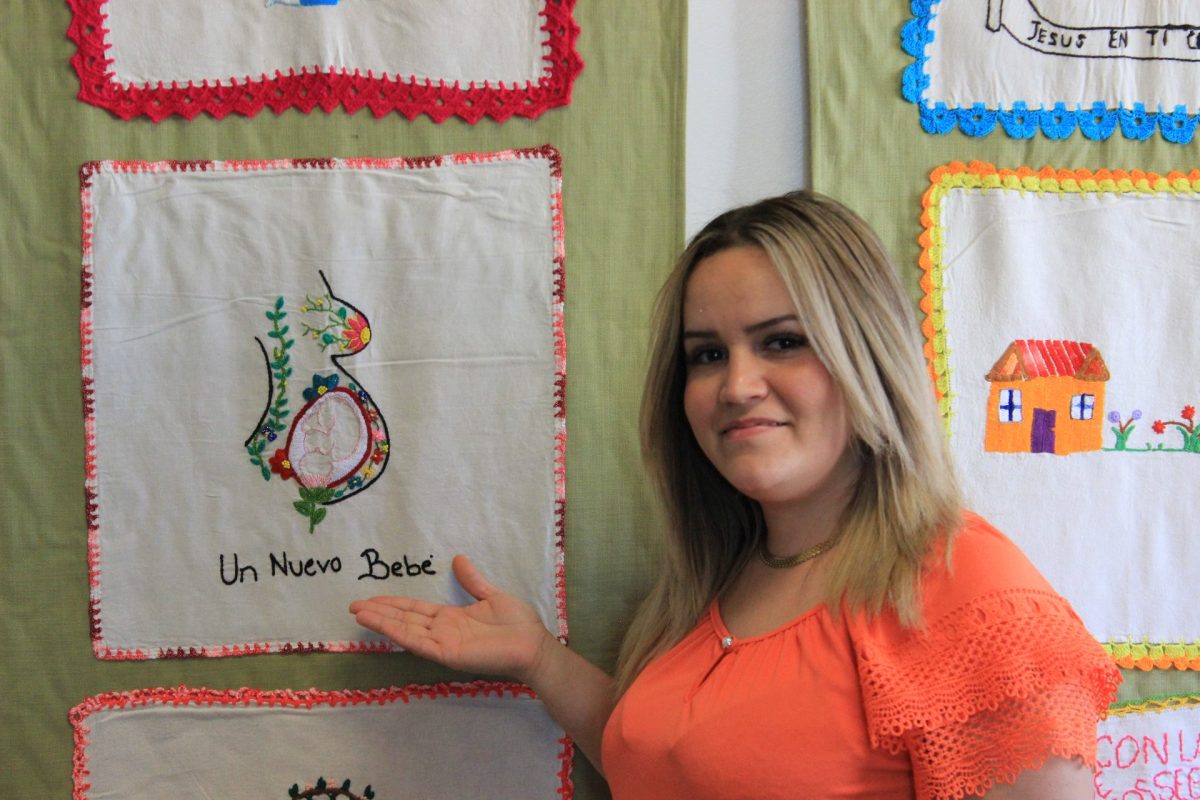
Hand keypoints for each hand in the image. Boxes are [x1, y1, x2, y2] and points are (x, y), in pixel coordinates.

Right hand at [349, 554, 554, 683]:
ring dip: (382, 622)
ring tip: (358, 612)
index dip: (393, 604)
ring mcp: (442, 643)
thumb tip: (459, 558)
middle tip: (353, 606)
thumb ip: (472, 581)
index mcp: (450, 618)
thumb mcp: (490, 595)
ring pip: (405, 630)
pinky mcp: (447, 653)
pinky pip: (418, 642)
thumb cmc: (516, 623)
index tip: (371, 598)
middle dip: (379, 613)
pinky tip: (382, 625)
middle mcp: (442, 631)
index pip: (415, 610)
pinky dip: (399, 633)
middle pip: (404, 619)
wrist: (532, 644)